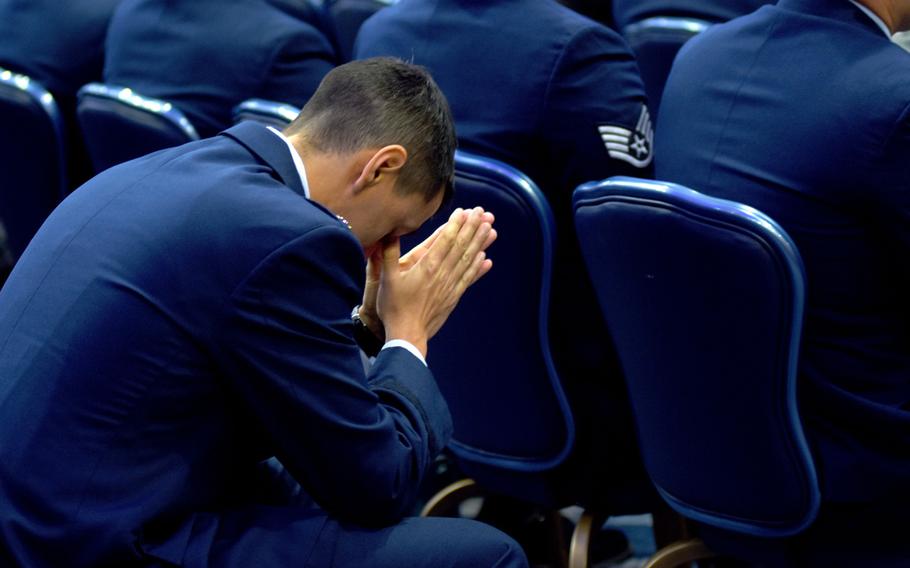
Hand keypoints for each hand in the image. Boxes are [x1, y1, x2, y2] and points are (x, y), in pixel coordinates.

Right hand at [377, 207, 496, 356]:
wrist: (407, 335)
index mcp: (426, 267)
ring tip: (490, 229)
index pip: (445, 240)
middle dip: (472, 228)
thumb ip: (387, 255)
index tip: (465, 211)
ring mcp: (450, 286)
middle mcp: (442, 274)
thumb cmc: (394, 307)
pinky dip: (478, 268)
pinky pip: (468, 279)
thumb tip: (389, 233)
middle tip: (484, 213)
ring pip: (468, 260)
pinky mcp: (453, 297)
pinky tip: (486, 259)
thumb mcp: (386, 279)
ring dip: (480, 244)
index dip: (456, 224)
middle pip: (461, 246)